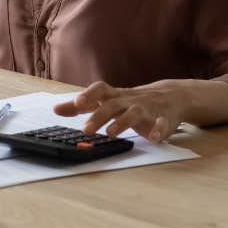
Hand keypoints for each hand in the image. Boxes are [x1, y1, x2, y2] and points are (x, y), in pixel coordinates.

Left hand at [53, 80, 189, 142]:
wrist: (170, 95)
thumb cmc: (131, 101)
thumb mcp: (108, 101)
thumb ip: (83, 106)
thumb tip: (56, 109)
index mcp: (116, 96)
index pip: (101, 90)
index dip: (89, 95)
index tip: (77, 103)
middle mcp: (129, 101)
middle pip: (113, 105)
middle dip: (99, 116)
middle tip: (86, 129)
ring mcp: (146, 109)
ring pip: (134, 113)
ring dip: (123, 122)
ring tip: (111, 133)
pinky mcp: (162, 120)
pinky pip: (162, 124)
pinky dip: (158, 129)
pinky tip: (154, 137)